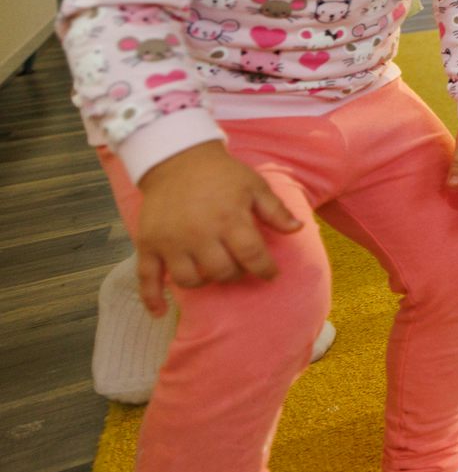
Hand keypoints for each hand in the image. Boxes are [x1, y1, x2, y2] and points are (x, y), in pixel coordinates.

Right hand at [134, 141, 302, 314]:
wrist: (177, 158)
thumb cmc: (222, 174)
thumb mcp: (254, 186)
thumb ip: (275, 210)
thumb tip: (297, 230)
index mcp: (229, 219)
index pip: (252, 256)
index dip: (265, 269)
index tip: (271, 274)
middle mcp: (199, 234)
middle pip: (221, 271)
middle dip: (235, 274)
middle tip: (239, 266)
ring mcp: (171, 242)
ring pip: (189, 280)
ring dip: (204, 281)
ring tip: (212, 271)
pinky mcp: (148, 244)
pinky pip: (146, 278)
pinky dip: (151, 298)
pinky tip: (159, 313)